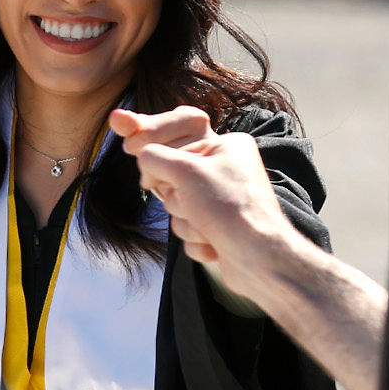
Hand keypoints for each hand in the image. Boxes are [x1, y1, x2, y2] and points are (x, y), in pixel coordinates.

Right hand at [111, 108, 387, 389]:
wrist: (259, 260)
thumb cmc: (229, 207)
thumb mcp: (185, 171)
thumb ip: (154, 156)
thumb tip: (142, 156)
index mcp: (227, 145)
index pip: (178, 129)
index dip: (153, 138)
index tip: (129, 146)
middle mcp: (226, 169)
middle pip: (172, 174)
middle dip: (176, 195)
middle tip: (190, 201)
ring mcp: (222, 201)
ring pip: (177, 206)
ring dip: (187, 221)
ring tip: (208, 226)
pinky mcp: (218, 229)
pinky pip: (188, 229)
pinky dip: (197, 240)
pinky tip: (215, 244)